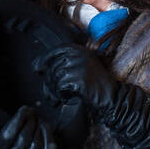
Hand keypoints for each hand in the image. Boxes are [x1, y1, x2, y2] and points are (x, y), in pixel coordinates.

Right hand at [0, 105, 56, 148]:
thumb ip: (8, 126)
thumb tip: (25, 110)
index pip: (9, 133)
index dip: (19, 118)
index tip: (24, 108)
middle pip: (24, 136)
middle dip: (30, 120)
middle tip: (32, 111)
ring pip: (36, 142)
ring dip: (38, 126)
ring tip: (38, 119)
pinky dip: (48, 136)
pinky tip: (45, 127)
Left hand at [34, 46, 149, 148]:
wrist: (112, 97)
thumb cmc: (96, 85)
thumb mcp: (82, 67)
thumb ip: (64, 63)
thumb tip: (38, 65)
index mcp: (79, 50)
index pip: (53, 51)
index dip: (43, 60)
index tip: (37, 68)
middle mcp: (78, 56)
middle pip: (51, 66)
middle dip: (49, 81)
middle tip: (53, 91)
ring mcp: (78, 67)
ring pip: (54, 78)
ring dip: (55, 90)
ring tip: (62, 96)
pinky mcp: (78, 80)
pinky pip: (60, 88)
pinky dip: (62, 95)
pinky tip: (69, 98)